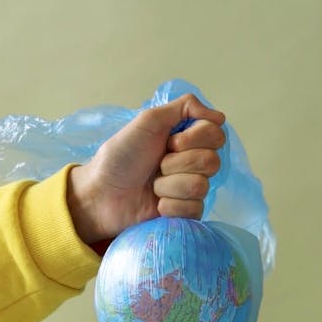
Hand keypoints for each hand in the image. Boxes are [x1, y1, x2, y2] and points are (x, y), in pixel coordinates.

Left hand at [67, 93, 224, 245]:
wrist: (101, 194)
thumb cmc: (120, 157)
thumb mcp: (148, 120)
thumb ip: (185, 107)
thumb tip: (219, 116)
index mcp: (186, 138)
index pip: (216, 135)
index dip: (194, 139)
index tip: (170, 142)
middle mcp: (192, 162)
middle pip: (213, 161)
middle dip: (178, 163)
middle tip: (157, 165)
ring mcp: (189, 189)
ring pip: (201, 186)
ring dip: (169, 185)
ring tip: (152, 186)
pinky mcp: (185, 213)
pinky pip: (194, 208)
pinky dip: (170, 206)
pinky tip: (156, 204)